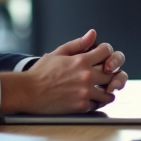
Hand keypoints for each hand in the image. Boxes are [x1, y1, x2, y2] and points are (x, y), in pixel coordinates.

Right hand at [2, 29, 125, 113]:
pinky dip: (96, 103)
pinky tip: (91, 100)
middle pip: (111, 73)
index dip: (107, 53)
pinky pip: (98, 105)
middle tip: (105, 76)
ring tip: (101, 90)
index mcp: (81, 60)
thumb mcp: (58, 53)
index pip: (107, 51)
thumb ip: (78, 44)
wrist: (28, 92)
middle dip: (109, 74)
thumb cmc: (41, 73)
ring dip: (106, 91)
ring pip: (108, 92)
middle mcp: (86, 76)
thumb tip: (93, 34)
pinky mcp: (81, 106)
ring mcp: (85, 92)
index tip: (104, 58)